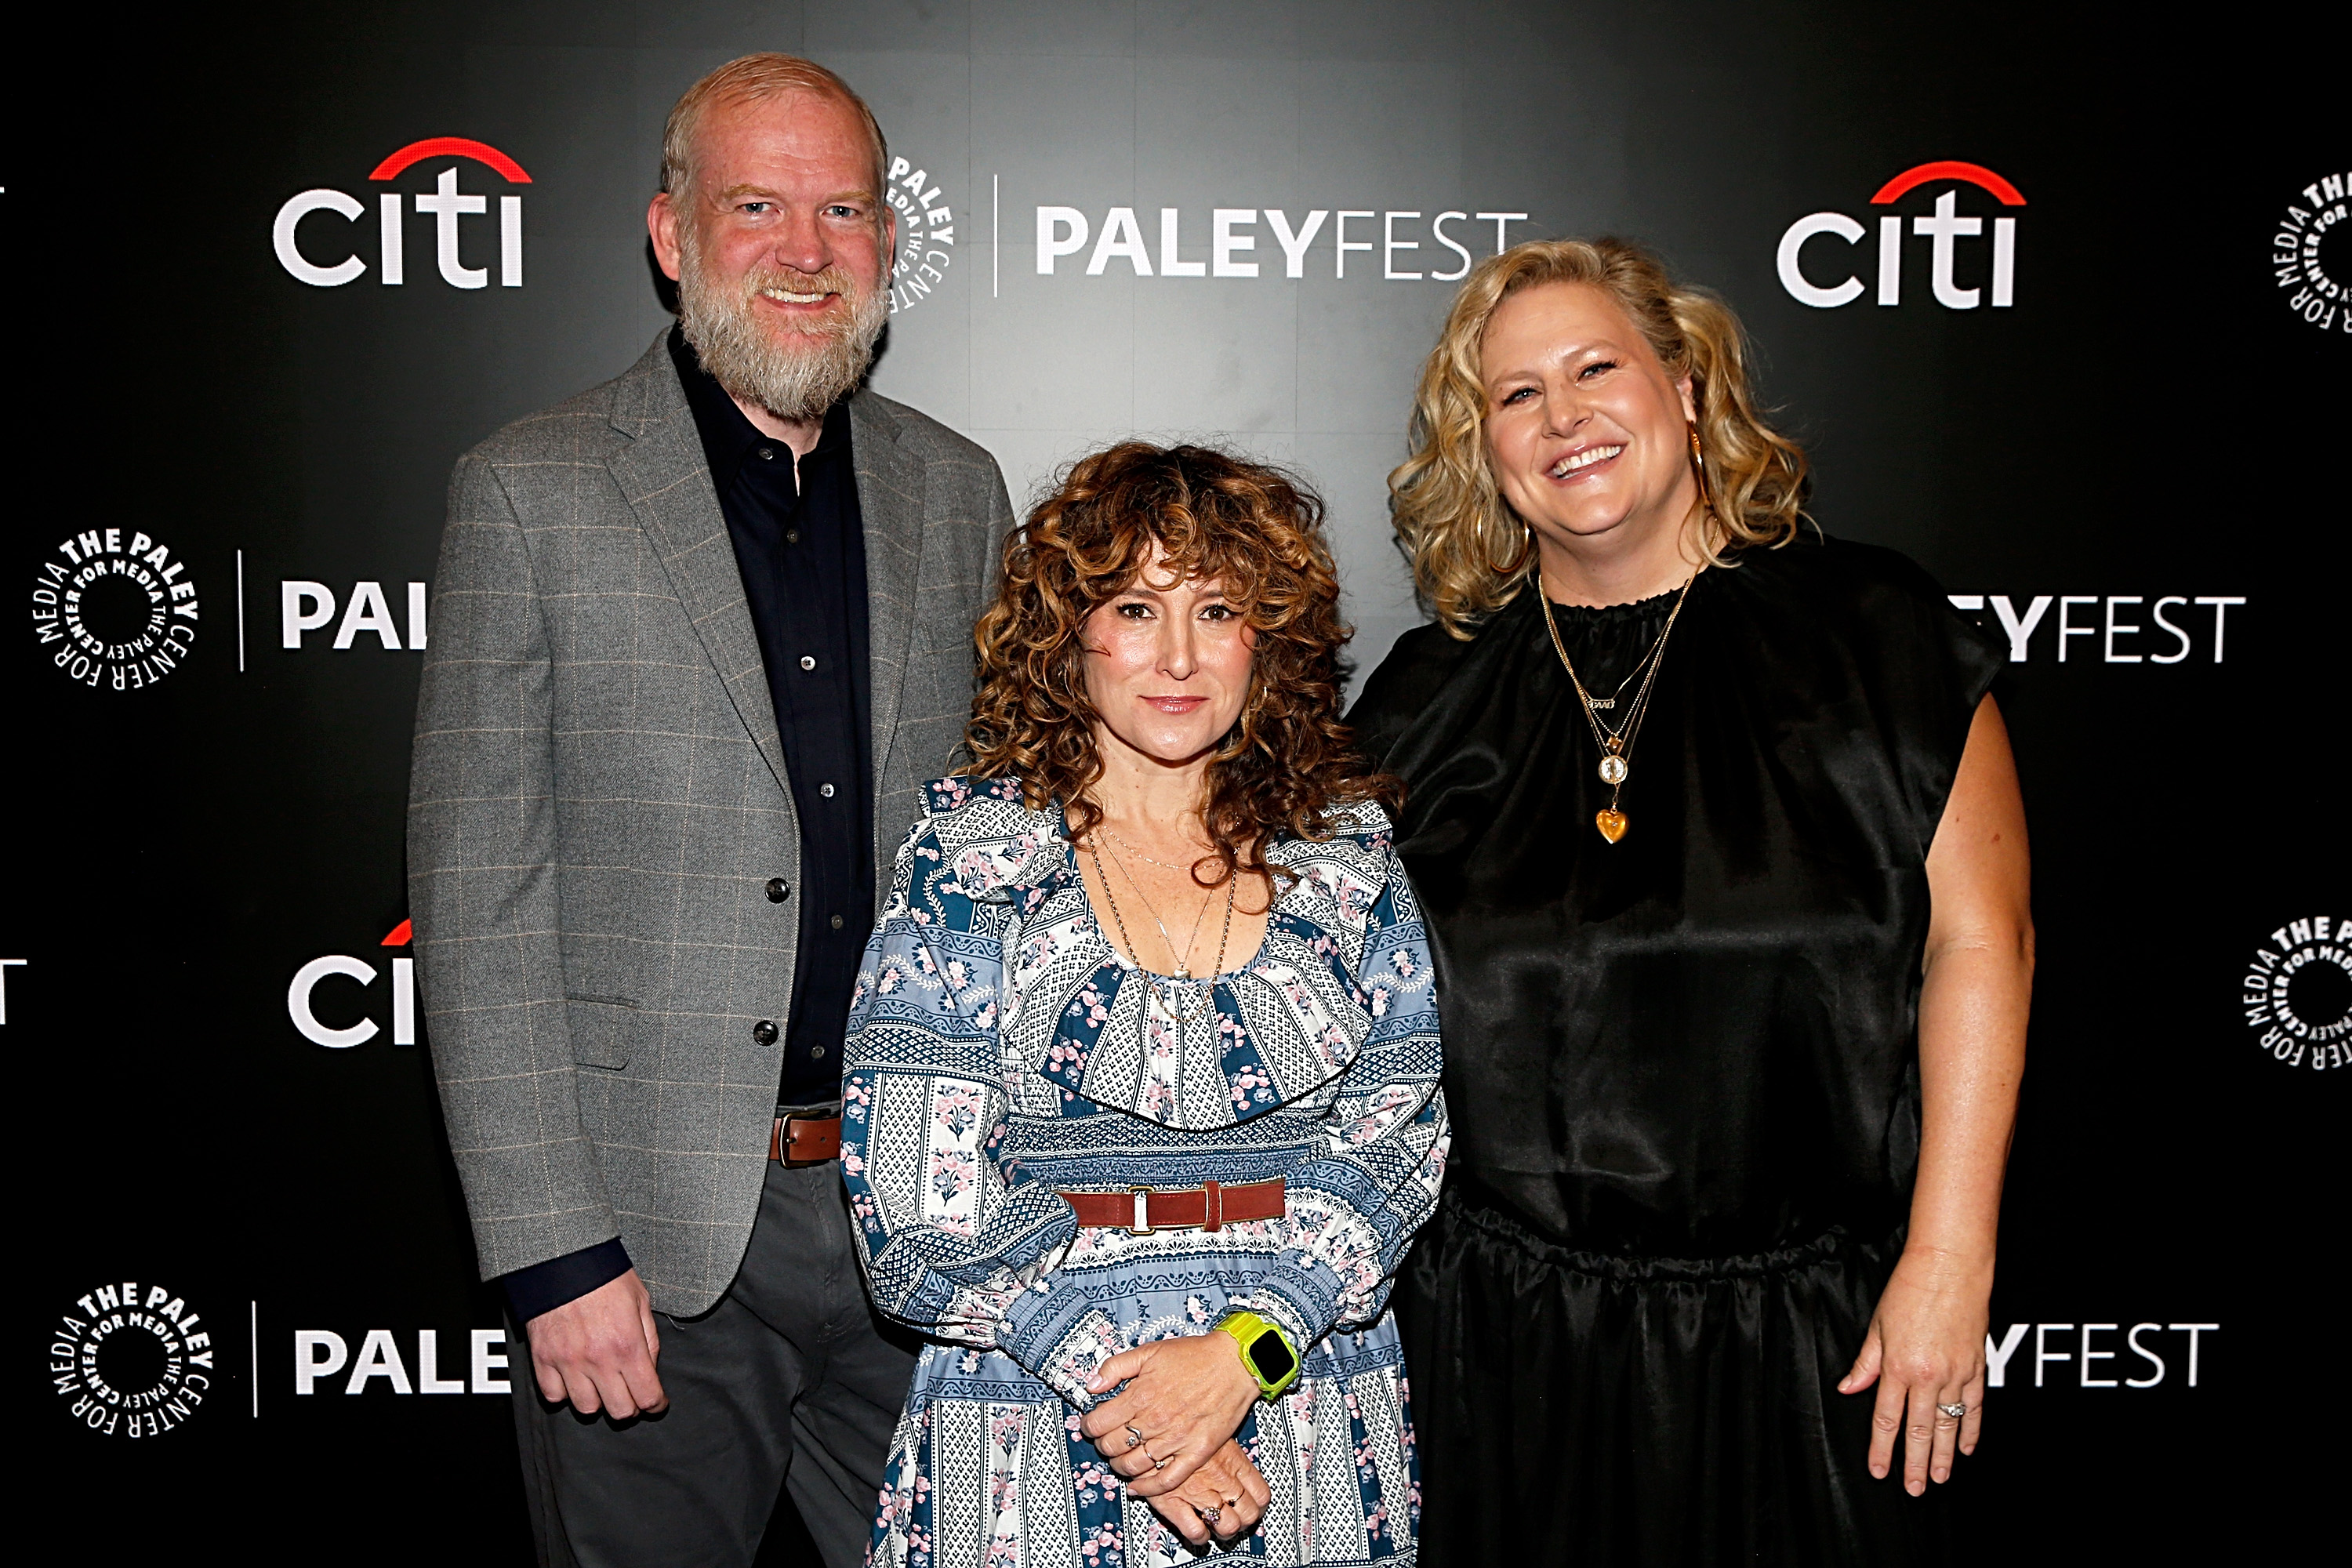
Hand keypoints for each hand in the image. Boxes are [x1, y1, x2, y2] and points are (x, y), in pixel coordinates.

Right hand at [525, 1268, 666, 1417]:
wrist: (562, 1259)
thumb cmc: (603, 1274)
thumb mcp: (640, 1301)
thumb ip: (648, 1339)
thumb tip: (650, 1368)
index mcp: (627, 1344)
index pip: (647, 1396)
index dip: (656, 1404)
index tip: (656, 1402)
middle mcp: (598, 1359)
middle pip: (620, 1411)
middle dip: (631, 1405)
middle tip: (631, 1393)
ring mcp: (568, 1362)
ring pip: (587, 1408)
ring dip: (598, 1400)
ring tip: (601, 1383)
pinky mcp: (543, 1359)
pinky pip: (554, 1395)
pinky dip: (565, 1392)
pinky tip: (574, 1378)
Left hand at [1080, 1332, 1261, 1498]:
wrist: (1235, 1363)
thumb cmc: (1193, 1355)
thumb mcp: (1149, 1351)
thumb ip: (1115, 1367)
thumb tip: (1090, 1386)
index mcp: (1139, 1395)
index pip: (1098, 1424)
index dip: (1088, 1427)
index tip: (1091, 1425)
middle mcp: (1155, 1420)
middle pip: (1112, 1447)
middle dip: (1102, 1446)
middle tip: (1106, 1441)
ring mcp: (1176, 1439)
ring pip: (1134, 1466)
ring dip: (1120, 1466)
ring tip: (1121, 1459)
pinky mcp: (1196, 1452)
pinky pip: (1166, 1480)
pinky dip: (1147, 1489)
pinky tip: (1136, 1487)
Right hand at [1147, 1439, 1269, 1548]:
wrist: (1145, 1427)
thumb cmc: (1179, 1423)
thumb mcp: (1213, 1429)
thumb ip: (1228, 1449)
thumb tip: (1238, 1463)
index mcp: (1233, 1460)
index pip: (1261, 1494)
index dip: (1259, 1506)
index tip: (1253, 1506)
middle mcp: (1220, 1479)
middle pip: (1248, 1514)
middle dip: (1243, 1521)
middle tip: (1235, 1517)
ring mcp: (1199, 1493)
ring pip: (1228, 1526)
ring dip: (1224, 1530)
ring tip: (1217, 1525)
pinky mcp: (1174, 1503)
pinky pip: (1196, 1532)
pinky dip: (1200, 1537)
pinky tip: (1198, 1530)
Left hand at [1838, 1245, 1991, 1493]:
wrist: (1950, 1267)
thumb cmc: (1910, 1289)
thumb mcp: (1877, 1325)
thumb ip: (1865, 1363)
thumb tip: (1849, 1388)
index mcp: (1897, 1366)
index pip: (1886, 1418)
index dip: (1882, 1448)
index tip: (1879, 1470)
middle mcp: (1927, 1375)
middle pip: (1920, 1430)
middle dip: (1916, 1463)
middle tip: (1915, 1488)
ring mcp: (1955, 1374)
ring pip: (1949, 1425)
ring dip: (1944, 1456)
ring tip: (1940, 1478)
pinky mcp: (1976, 1367)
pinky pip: (1975, 1408)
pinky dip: (1971, 1430)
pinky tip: (1967, 1448)